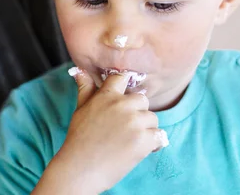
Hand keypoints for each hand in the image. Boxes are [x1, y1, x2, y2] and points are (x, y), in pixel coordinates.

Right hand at [33, 68, 165, 194]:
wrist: (81, 168)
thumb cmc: (79, 138)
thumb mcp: (81, 109)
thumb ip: (85, 88)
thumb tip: (79, 71)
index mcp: (106, 96)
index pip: (122, 78)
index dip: (124, 87)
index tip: (122, 98)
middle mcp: (122, 106)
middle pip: (142, 99)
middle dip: (137, 111)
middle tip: (123, 127)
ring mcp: (135, 123)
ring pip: (152, 118)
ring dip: (145, 128)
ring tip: (129, 140)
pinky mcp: (144, 141)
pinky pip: (159, 136)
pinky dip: (153, 144)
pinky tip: (139, 149)